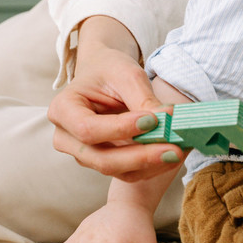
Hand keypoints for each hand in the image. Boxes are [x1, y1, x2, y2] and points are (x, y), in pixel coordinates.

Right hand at [48, 16, 185, 181]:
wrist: (104, 74)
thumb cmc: (110, 70)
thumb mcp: (126, 74)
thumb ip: (143, 99)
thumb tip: (168, 120)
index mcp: (63, 110)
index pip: (88, 129)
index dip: (120, 129)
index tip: (152, 121)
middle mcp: (67, 138)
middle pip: (101, 159)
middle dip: (140, 156)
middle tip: (174, 149)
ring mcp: (84, 154)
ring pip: (117, 170)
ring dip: (150, 165)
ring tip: (179, 152)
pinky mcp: (104, 161)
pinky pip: (127, 173)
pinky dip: (152, 167)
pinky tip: (173, 156)